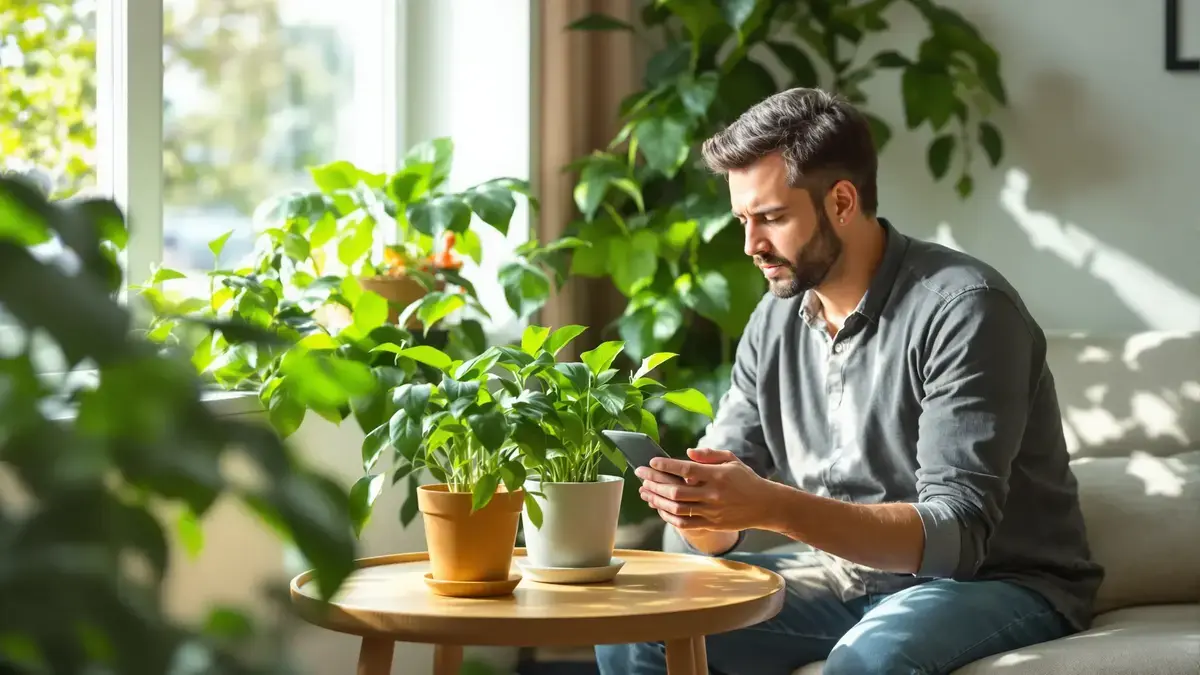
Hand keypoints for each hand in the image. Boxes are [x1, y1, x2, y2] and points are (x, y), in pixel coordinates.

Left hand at [636, 448, 777, 531]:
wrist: (765, 505)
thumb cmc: (746, 479)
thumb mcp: (731, 460)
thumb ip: (709, 455)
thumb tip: (687, 452)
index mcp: (717, 476)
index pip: (686, 470)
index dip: (666, 466)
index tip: (651, 462)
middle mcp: (713, 494)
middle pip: (676, 491)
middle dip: (654, 483)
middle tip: (640, 475)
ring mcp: (711, 511)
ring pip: (677, 509)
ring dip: (657, 500)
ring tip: (645, 492)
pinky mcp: (711, 524)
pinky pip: (684, 523)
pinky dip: (668, 517)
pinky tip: (659, 508)